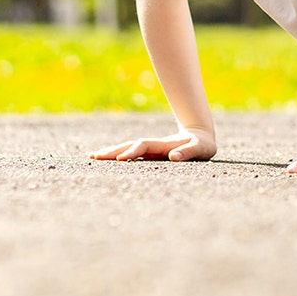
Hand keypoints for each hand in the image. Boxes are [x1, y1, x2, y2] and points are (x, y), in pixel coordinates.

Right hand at [88, 126, 216, 161]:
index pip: (144, 146)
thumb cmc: (202, 145)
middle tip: (94, 157)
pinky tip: (106, 160)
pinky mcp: (150, 155)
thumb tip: (173, 157)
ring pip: (127, 149)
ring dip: (112, 153)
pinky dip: (118, 156)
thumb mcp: (201, 148)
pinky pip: (131, 155)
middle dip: (113, 151)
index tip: (121, 159)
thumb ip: (189, 151)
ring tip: (93, 157)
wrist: (200, 135)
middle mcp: (153, 146)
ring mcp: (150, 150)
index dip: (133, 151)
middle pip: (130, 145)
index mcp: (164, 145)